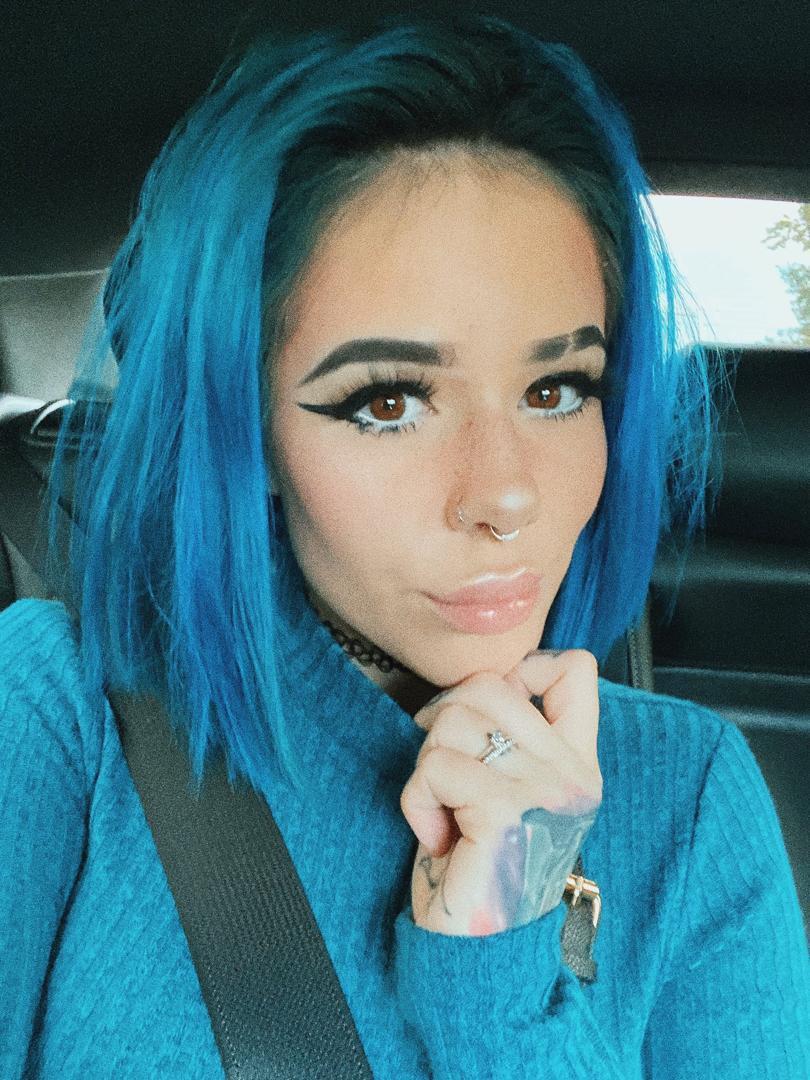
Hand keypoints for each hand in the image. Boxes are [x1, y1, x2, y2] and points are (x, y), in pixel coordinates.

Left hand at [400, 650, 601, 935]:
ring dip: (428, 767)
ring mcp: (545, 792)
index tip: (488, 716)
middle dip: (444, 724)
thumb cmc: (479, 865)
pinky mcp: (507, 813)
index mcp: (577, 764)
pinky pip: (436, 767)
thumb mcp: (508, 790)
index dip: (520, 668)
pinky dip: (418, 800)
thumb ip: (512, 736)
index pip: (576, 669)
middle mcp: (572, 774)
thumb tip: (479, 683)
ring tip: (446, 813)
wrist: (478, 952)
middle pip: (488, 685)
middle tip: (446, 776)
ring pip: (455, 720)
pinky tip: (438, 838)